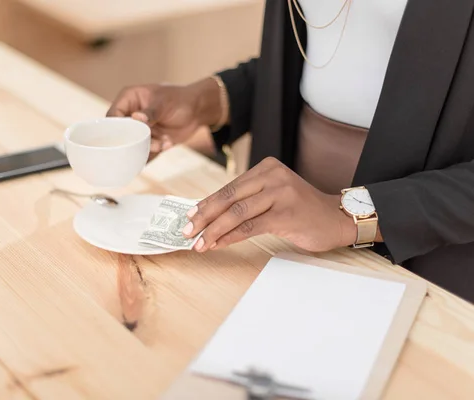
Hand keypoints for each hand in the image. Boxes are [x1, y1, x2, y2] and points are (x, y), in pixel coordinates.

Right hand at [107, 78, 222, 159]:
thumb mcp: (164, 102)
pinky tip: (168, 143)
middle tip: (152, 141)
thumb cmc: (180, 99)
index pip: (112, 116)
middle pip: (120, 135)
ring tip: (164, 142)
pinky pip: (144, 153)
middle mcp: (130, 116)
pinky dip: (155, 152)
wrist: (197, 111)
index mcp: (128, 100)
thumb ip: (150, 112)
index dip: (115, 128)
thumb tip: (136, 117)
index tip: (126, 136)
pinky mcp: (148, 142)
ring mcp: (138, 131)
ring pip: (133, 146)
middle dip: (135, 141)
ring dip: (148, 147)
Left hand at [182, 157, 357, 251]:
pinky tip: (218, 244)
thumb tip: (210, 215)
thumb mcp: (274, 195)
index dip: (206, 204)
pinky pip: (250, 227)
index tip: (189, 217)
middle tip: (187, 231)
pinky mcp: (286, 214)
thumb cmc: (300, 210)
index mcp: (266, 168)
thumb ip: (248, 199)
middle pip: (229, 198)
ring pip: (237, 213)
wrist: (336, 219)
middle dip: (204, 217)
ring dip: (214, 230)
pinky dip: (231, 237)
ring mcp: (281, 194)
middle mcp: (273, 176)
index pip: (229, 187)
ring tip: (200, 243)